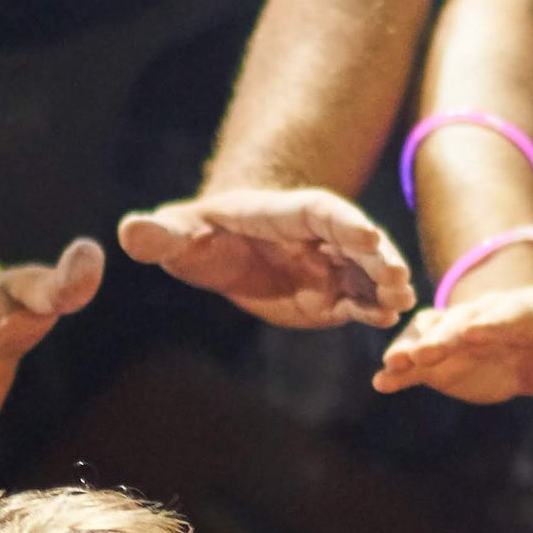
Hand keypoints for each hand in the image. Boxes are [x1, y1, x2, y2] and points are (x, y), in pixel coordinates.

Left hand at [117, 187, 414, 329]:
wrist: (215, 257)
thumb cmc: (194, 238)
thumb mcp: (174, 237)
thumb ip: (159, 235)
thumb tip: (130, 231)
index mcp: (280, 214)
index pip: (318, 210)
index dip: (343, 221)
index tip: (366, 235)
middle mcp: (312, 237)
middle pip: (354, 240)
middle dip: (377, 256)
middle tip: (397, 278)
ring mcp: (325, 265)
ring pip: (362, 271)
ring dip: (384, 284)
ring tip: (402, 303)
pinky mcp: (328, 295)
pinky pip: (355, 300)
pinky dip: (372, 309)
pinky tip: (388, 321)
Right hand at [374, 284, 532, 404]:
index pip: (513, 312)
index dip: (494, 321)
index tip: (474, 332)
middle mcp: (491, 315)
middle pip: (465, 321)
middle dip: (444, 334)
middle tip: (424, 351)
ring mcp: (462, 333)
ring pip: (435, 333)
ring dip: (414, 346)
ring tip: (394, 364)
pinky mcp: (444, 357)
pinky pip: (419, 360)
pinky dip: (401, 369)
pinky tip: (382, 383)